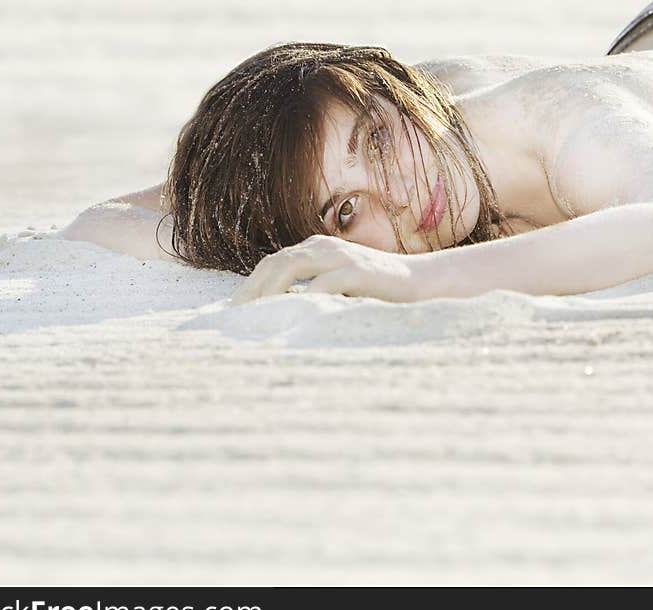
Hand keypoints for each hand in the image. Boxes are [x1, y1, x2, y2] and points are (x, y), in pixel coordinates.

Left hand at [232, 235, 425, 303]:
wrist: (420, 282)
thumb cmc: (375, 290)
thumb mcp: (337, 287)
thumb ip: (311, 290)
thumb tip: (277, 314)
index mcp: (314, 249)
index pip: (272, 264)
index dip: (249, 287)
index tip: (233, 313)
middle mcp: (322, 247)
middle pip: (275, 263)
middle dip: (252, 291)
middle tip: (235, 319)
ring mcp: (340, 256)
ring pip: (292, 267)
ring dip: (269, 292)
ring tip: (255, 317)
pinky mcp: (358, 270)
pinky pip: (323, 283)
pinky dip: (304, 298)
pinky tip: (292, 317)